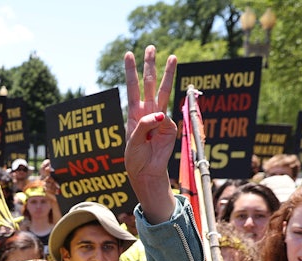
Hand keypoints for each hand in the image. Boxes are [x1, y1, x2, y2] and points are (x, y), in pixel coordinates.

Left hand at [123, 46, 178, 221]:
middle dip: (150, 65)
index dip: (131, 71)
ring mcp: (160, 118)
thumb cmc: (135, 157)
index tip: (129, 54)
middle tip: (151, 47)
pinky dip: (159, 124)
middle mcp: (148, 112)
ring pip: (164, 91)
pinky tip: (154, 135)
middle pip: (149, 83)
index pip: (132, 87)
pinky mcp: (170, 127)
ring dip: (168, 74)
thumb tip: (161, 114)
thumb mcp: (133, 141)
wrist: (146, 172)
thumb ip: (144, 125)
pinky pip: (165, 120)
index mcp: (134, 113)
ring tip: (173, 57)